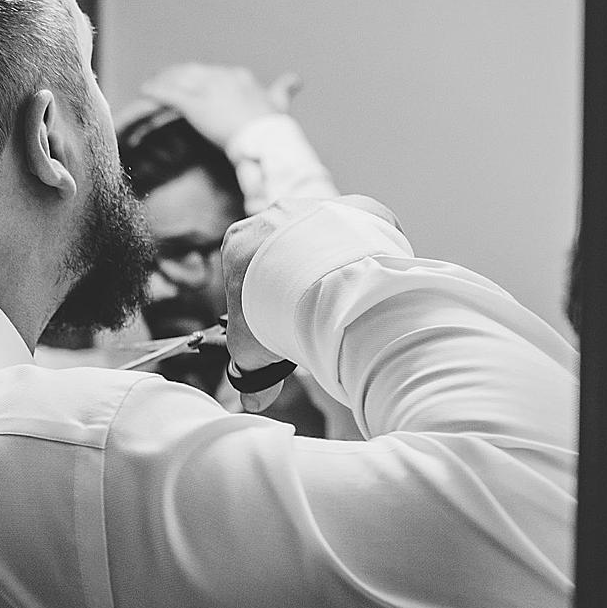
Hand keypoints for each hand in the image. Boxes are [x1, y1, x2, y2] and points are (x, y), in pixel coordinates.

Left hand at [139, 63, 299, 148]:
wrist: (266, 139)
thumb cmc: (273, 126)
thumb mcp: (279, 103)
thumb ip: (283, 90)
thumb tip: (296, 79)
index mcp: (240, 77)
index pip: (214, 72)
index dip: (200, 76)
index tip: (192, 78)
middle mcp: (223, 78)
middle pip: (194, 72)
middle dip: (178, 74)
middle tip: (165, 77)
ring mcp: (208, 90)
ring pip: (179, 79)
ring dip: (164, 79)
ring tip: (152, 83)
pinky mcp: (195, 105)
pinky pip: (170, 94)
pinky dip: (155, 91)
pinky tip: (144, 90)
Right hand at [220, 196, 399, 412]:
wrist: (324, 284)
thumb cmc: (276, 311)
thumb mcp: (251, 350)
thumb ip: (249, 371)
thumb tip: (253, 400)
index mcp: (239, 241)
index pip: (248, 272)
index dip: (262, 300)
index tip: (278, 320)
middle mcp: (275, 215)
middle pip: (287, 253)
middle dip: (298, 281)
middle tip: (314, 314)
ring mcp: (317, 207)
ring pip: (326, 241)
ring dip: (332, 267)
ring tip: (344, 301)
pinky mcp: (356, 210)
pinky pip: (362, 234)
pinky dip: (365, 255)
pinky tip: (367, 282)